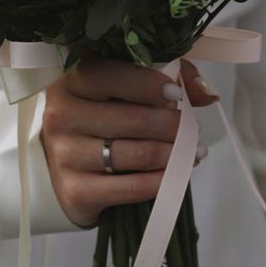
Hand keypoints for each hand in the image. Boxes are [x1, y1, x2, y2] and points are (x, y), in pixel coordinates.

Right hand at [40, 57, 217, 228]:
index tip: (176, 94)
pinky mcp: (76, 191)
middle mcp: (62, 115)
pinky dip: (161, 181)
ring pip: (138, 153)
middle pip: (133, 118)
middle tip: (194, 130)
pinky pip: (133, 187)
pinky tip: (174, 174)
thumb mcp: (122, 88)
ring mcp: (66, 154)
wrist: (59, 167)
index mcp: (71, 81)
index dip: (148, 83)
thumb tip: (206, 93)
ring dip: (174, 153)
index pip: (110, 75)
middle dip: (173, 125)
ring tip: (191, 152)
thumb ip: (166, 77)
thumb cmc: (97, 118)